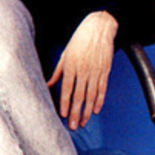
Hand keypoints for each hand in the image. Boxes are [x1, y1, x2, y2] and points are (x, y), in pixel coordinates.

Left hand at [47, 11, 118, 129]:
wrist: (99, 27)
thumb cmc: (79, 40)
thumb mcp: (65, 54)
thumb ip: (57, 71)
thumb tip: (48, 84)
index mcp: (71, 66)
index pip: (66, 88)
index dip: (64, 103)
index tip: (63, 115)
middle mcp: (83, 70)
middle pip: (79, 95)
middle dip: (75, 112)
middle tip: (73, 126)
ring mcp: (96, 71)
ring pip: (91, 95)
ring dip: (87, 111)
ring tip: (84, 122)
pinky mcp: (105, 71)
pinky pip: (103, 89)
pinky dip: (100, 100)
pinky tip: (96, 110)